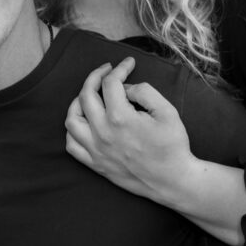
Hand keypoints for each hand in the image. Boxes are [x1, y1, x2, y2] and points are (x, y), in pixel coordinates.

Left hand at [65, 57, 195, 206]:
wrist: (173, 181)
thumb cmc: (173, 146)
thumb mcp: (167, 111)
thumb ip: (144, 91)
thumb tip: (125, 87)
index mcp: (120, 118)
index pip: (110, 83)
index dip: (120, 68)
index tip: (128, 63)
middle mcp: (103, 133)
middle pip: (86, 95)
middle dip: (96, 76)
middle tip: (107, 71)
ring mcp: (96, 150)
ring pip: (72, 119)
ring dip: (78, 101)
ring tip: (90, 94)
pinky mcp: (95, 164)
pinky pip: (71, 145)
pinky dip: (73, 130)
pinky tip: (84, 122)